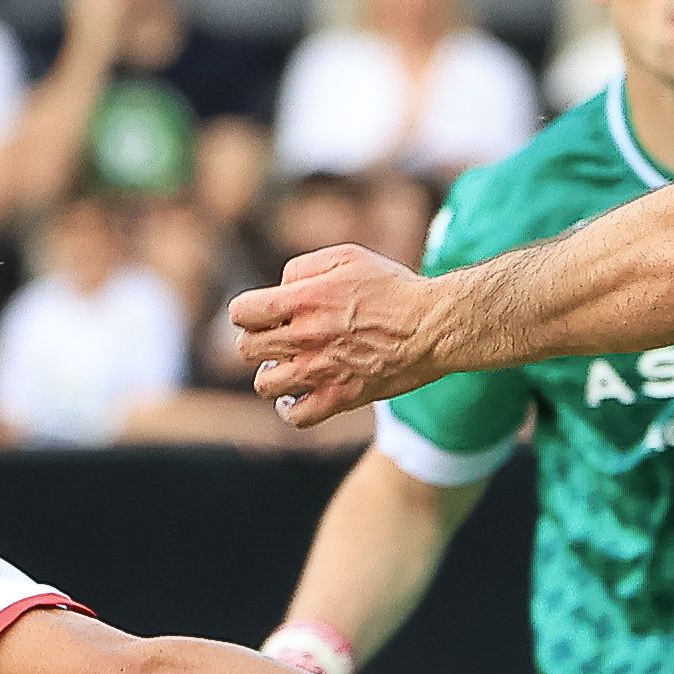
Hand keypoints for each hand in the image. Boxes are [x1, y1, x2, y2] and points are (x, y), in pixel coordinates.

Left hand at [232, 243, 437, 423]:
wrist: (432, 326)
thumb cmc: (392, 287)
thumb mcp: (347, 256)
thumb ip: (303, 268)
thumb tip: (280, 287)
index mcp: (303, 300)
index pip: (241, 312)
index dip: (247, 311)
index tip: (264, 312)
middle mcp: (305, 338)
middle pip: (246, 349)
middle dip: (257, 341)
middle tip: (279, 337)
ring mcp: (320, 372)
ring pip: (265, 385)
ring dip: (272, 374)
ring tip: (290, 365)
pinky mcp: (339, 398)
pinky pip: (295, 416)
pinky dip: (289, 408)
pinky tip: (296, 396)